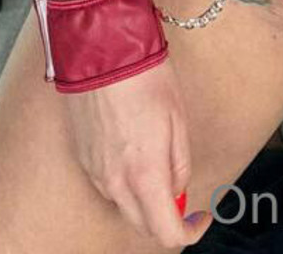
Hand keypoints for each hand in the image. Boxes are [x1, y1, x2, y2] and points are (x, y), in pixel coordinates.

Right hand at [63, 58, 213, 244]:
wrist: (102, 49)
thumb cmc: (144, 78)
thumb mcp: (178, 120)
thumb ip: (179, 164)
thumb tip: (177, 189)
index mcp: (144, 175)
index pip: (166, 232)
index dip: (189, 231)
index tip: (200, 216)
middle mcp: (114, 182)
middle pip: (143, 224)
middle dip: (166, 216)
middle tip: (182, 191)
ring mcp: (94, 172)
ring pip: (123, 204)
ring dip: (143, 197)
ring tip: (156, 160)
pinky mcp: (81, 158)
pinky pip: (106, 183)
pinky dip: (124, 180)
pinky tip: (133, 148)